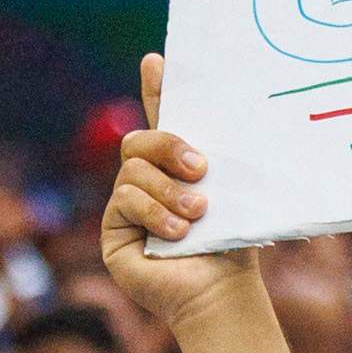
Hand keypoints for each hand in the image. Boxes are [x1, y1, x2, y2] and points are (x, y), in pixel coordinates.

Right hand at [99, 56, 266, 330]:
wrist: (221, 290)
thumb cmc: (232, 244)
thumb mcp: (231, 192)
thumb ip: (222, 159)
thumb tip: (237, 117)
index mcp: (178, 167)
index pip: (162, 119)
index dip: (156, 90)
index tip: (156, 62)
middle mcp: (148, 183)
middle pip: (139, 140)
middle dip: (168, 146)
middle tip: (201, 169)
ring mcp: (127, 206)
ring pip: (133, 170)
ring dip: (169, 191)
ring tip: (198, 214)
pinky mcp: (114, 231)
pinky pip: (125, 199)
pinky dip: (154, 212)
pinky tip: (177, 234)